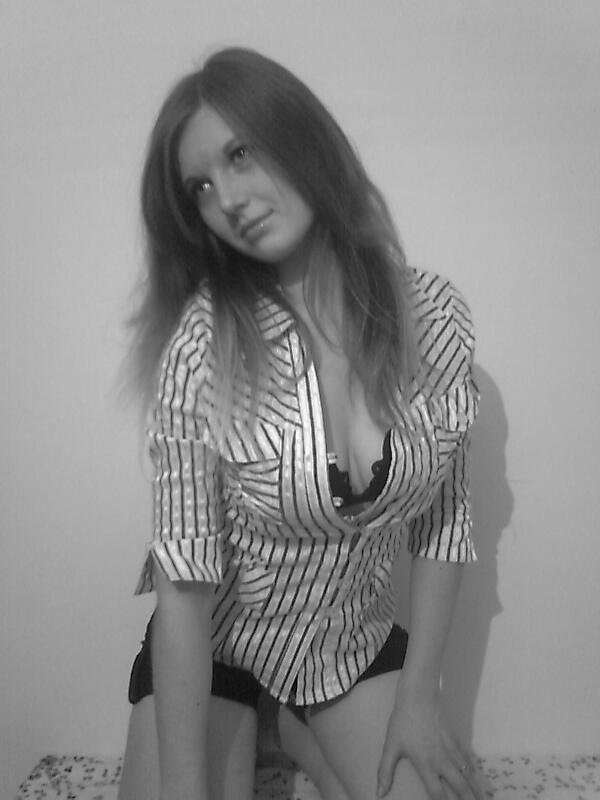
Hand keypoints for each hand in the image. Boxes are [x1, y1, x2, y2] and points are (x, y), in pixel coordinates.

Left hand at [376, 681, 482, 799]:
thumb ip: (385, 771)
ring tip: (482, 798)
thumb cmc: (403, 721)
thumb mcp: (391, 746)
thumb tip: (379, 793)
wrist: (418, 696)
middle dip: (467, 799)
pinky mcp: (455, 737)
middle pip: (459, 785)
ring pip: (467, 772)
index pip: (437, 792)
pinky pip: (467, 757)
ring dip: (475, 787)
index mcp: (425, 764)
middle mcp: (441, 760)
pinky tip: (476, 775)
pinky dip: (473, 769)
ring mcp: (451, 748)